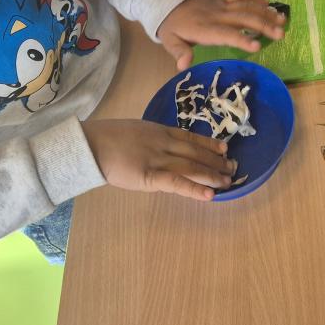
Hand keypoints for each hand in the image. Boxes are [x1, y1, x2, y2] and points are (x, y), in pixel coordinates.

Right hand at [81, 118, 235, 200]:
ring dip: (212, 175)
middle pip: (196, 152)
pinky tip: (210, 195)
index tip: (224, 148)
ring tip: (228, 181)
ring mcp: (158, 159)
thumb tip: (164, 149)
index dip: (209, 144)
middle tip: (233, 167)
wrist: (91, 145)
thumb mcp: (134, 131)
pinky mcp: (150, 176)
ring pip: (192, 166)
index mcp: (159, 130)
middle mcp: (164, 143)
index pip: (190, 137)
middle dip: (216, 161)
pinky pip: (177, 183)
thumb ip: (151, 139)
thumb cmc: (107, 138)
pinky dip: (195, 188)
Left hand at [158, 0, 286, 69]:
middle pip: (243, 18)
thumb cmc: (173, 26)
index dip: (241, 40)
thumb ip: (179, 52)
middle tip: (281, 34)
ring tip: (283, 20)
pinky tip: (269, 5)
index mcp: (205, 29)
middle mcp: (217, 15)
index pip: (226, 34)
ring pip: (247, 6)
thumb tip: (183, 67)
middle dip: (264, 25)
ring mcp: (222, 5)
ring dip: (266, 12)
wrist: (170, 0)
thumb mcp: (170, 40)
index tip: (257, 47)